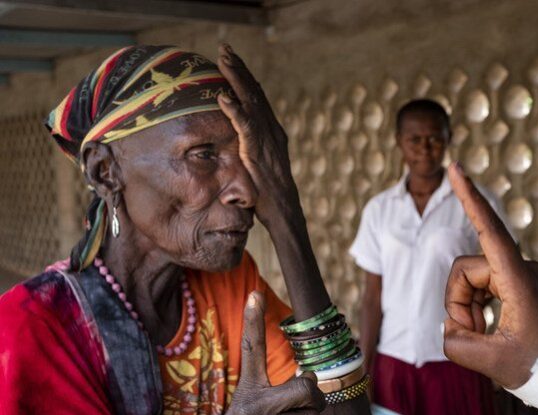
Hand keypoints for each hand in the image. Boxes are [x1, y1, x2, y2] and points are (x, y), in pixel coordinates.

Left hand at [216, 44, 301, 224]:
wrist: (283, 211)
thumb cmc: (270, 192)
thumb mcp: (260, 164)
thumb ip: (252, 148)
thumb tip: (238, 141)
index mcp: (272, 131)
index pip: (257, 98)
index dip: (244, 77)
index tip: (231, 60)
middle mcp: (271, 130)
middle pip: (254, 93)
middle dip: (239, 69)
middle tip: (225, 48)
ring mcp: (266, 139)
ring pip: (250, 103)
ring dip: (236, 80)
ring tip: (222, 60)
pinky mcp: (258, 151)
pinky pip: (245, 127)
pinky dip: (234, 111)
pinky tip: (223, 97)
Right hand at [225, 292, 325, 414]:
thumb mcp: (256, 405)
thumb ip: (282, 391)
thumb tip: (313, 376)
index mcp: (249, 392)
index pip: (252, 350)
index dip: (253, 322)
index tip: (254, 294)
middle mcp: (253, 407)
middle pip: (309, 389)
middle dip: (311, 400)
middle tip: (295, 409)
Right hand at [443, 163, 537, 389]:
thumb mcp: (490, 362)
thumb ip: (456, 341)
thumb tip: (450, 324)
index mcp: (521, 282)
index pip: (492, 232)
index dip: (470, 199)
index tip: (456, 169)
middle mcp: (523, 269)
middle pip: (465, 270)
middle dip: (458, 303)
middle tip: (473, 335)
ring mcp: (521, 273)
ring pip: (470, 278)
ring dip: (468, 308)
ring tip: (485, 335)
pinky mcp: (517, 281)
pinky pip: (481, 284)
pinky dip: (476, 307)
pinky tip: (489, 326)